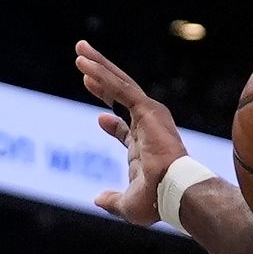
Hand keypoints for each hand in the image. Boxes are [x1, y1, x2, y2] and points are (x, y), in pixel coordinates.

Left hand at [74, 41, 189, 225]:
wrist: (173, 193)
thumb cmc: (157, 202)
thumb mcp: (128, 204)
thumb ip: (112, 201)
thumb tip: (98, 200)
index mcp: (145, 145)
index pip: (126, 125)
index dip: (111, 119)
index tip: (100, 117)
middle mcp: (148, 125)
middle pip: (119, 94)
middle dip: (100, 75)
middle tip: (82, 58)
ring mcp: (149, 115)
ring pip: (119, 83)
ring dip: (98, 66)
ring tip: (79, 49)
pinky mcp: (146, 109)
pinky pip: (120, 88)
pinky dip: (102, 75)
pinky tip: (84, 65)